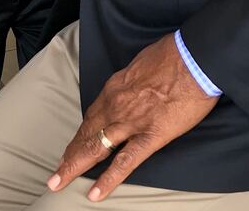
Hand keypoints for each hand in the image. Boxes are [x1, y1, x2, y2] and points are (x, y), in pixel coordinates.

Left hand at [48, 33, 217, 200]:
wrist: (193, 58)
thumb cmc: (173, 55)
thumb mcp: (143, 63)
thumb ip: (133, 80)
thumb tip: (133, 86)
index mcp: (116, 87)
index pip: (92, 115)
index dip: (81, 133)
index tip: (71, 146)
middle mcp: (116, 105)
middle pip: (88, 133)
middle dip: (70, 154)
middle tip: (55, 172)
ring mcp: (131, 122)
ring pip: (96, 148)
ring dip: (75, 166)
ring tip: (58, 182)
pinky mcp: (151, 136)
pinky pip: (125, 162)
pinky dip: (108, 179)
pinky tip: (95, 193)